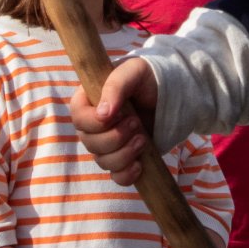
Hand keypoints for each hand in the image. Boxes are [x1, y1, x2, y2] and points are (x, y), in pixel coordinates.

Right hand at [69, 59, 157, 185]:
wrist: (171, 93)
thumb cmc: (147, 77)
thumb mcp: (133, 71)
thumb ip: (115, 86)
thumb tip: (102, 114)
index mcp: (90, 99)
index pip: (78, 116)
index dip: (93, 122)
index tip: (117, 115)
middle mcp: (94, 124)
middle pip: (89, 142)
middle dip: (115, 137)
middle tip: (136, 123)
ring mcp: (108, 143)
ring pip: (103, 161)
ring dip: (124, 154)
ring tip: (143, 138)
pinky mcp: (123, 158)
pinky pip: (116, 176)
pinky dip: (126, 174)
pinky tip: (140, 164)